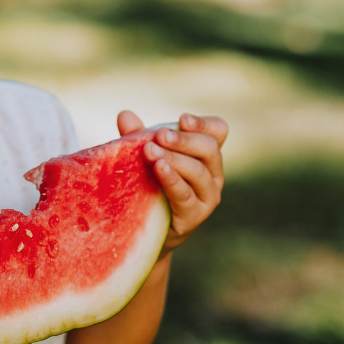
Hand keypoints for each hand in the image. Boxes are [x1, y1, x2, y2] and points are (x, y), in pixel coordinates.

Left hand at [117, 111, 227, 255]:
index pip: (218, 131)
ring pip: (198, 172)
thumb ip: (136, 136)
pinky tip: (159, 168)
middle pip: (209, 148)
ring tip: (150, 150)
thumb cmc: (148, 183)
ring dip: (174, 158)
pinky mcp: (194, 216)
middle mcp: (213, 174)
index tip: (182, 119)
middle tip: (159, 135)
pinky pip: (186, 195)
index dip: (203, 123)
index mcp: (205, 154)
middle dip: (183, 139)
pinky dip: (173, 180)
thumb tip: (125, 115)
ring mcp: (207, 197)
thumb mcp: (142, 156)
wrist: (146, 228)